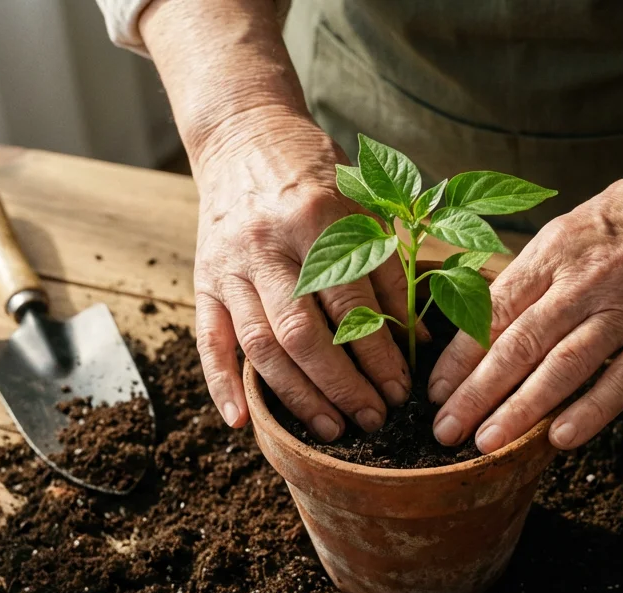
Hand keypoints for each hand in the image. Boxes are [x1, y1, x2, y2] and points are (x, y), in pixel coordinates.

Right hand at [191, 114, 414, 440]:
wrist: (242, 134)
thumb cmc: (314, 172)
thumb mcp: (361, 205)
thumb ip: (389, 269)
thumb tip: (418, 340)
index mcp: (315, 218)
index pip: (352, 303)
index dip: (379, 353)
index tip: (401, 389)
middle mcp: (266, 246)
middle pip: (304, 334)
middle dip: (342, 385)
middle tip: (373, 419)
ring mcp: (229, 266)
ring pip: (261, 346)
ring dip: (296, 396)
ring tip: (331, 429)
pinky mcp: (203, 280)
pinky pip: (208, 340)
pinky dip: (221, 384)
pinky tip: (239, 422)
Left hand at [427, 154, 622, 453]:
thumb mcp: (578, 225)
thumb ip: (539, 272)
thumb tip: (491, 318)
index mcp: (556, 249)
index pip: (494, 310)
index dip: (461, 355)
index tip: (434, 390)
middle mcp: (586, 280)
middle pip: (518, 344)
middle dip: (476, 393)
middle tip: (444, 431)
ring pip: (562, 367)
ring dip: (520, 410)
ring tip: (487, 443)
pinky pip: (622, 381)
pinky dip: (589, 412)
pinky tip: (559, 438)